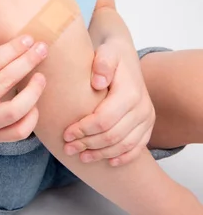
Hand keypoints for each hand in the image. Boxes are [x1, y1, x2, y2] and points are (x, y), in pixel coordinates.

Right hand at [0, 16, 47, 141]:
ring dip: (33, 92)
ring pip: (14, 111)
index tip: (28, 38)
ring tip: (42, 76)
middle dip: (26, 62)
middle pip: (5, 82)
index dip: (11, 50)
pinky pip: (19, 132)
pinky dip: (31, 119)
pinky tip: (36, 103)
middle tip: (43, 48)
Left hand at [63, 41, 155, 165]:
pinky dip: (123, 157)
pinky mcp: (148, 125)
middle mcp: (142, 107)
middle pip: (113, 136)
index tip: (66, 133)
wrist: (124, 55)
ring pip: (124, 145)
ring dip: (102, 154)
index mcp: (130, 92)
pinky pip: (138, 147)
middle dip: (88, 145)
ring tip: (82, 156)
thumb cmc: (110, 55)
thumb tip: (98, 82)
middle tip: (68, 148)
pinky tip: (109, 162)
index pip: (104, 120)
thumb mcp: (105, 51)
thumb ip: (102, 63)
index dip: (84, 130)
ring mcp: (147, 118)